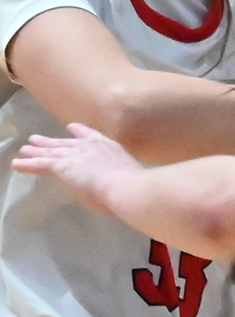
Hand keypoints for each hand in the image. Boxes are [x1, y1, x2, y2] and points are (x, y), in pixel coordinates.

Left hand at [10, 124, 143, 219]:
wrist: (128, 187)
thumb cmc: (135, 186)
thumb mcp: (130, 174)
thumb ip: (118, 174)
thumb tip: (116, 182)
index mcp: (108, 147)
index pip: (89, 135)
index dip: (79, 132)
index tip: (72, 128)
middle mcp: (88, 146)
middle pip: (64, 143)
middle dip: (51, 142)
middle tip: (38, 139)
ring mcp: (73, 155)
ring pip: (50, 152)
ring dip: (36, 151)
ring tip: (24, 150)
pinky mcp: (61, 166)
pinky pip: (39, 164)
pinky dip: (27, 164)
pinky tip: (17, 164)